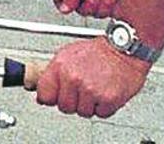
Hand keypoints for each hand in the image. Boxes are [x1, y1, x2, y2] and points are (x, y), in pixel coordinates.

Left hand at [34, 37, 150, 117]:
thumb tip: (40, 91)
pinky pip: (100, 114)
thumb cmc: (97, 51)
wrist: (123, 49)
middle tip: (81, 91)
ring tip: (95, 89)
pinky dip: (104, 107)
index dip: (50, 98)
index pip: (45, 95)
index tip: (54, 98)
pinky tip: (105, 93)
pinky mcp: (108, 99)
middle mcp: (73, 78)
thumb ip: (53, 73)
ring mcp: (90, 90)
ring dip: (89, 105)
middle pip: (64, 107)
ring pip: (82, 112)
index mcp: (60, 66)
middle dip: (72, 102)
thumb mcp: (67, 54)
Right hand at [54, 0, 135, 17]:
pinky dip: (106, 8)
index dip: (62, 3)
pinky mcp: (106, 7)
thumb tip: (63, 7)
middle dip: (84, 5)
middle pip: (74, 8)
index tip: (68, 4)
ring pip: (88, 13)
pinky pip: (101, 15)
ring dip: (96, 6)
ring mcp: (94, 0)